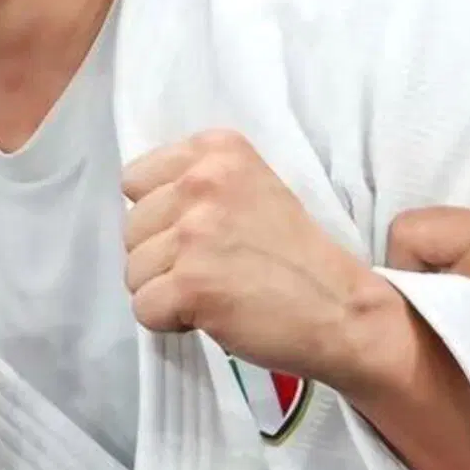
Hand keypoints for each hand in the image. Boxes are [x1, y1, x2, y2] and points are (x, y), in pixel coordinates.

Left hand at [123, 130, 411, 396]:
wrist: (339, 307)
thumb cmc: (295, 254)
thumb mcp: (253, 188)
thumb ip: (199, 184)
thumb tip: (140, 206)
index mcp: (217, 148)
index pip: (136, 179)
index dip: (160, 215)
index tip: (200, 233)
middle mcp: (201, 180)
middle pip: (130, 228)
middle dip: (162, 256)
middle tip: (214, 268)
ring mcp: (194, 231)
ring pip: (133, 271)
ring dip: (165, 291)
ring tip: (215, 291)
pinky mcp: (190, 282)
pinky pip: (144, 308)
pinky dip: (170, 321)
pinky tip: (210, 314)